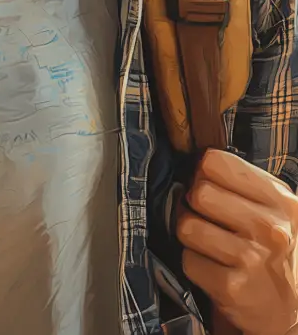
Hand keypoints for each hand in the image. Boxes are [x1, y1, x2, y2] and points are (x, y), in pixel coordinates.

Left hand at [176, 148, 297, 334]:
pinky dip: (194, 263)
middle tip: (206, 216)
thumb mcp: (279, 211)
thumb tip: (198, 162)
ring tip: (209, 242)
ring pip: (187, 225)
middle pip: (199, 192)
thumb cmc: (279, 254)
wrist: (295, 311)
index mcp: (281, 201)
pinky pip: (188, 260)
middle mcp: (270, 228)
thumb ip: (246, 183)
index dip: (203, 171)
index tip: (207, 182)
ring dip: (191, 234)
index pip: (216, 162)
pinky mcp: (233, 287)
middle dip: (195, 203)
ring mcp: (252, 259)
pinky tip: (213, 267)